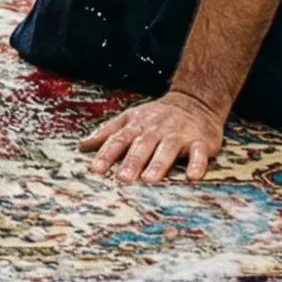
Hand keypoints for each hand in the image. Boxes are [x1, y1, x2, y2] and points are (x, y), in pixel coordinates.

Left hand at [79, 91, 225, 183]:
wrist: (195, 101)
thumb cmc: (157, 116)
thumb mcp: (130, 119)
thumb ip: (107, 133)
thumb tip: (81, 146)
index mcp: (137, 126)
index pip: (119, 140)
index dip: (107, 154)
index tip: (95, 170)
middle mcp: (157, 130)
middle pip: (142, 146)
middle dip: (132, 161)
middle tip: (122, 178)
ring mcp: (179, 135)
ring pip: (168, 149)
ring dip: (158, 164)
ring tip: (149, 180)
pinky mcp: (200, 142)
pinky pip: (199, 153)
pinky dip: (197, 164)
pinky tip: (192, 176)